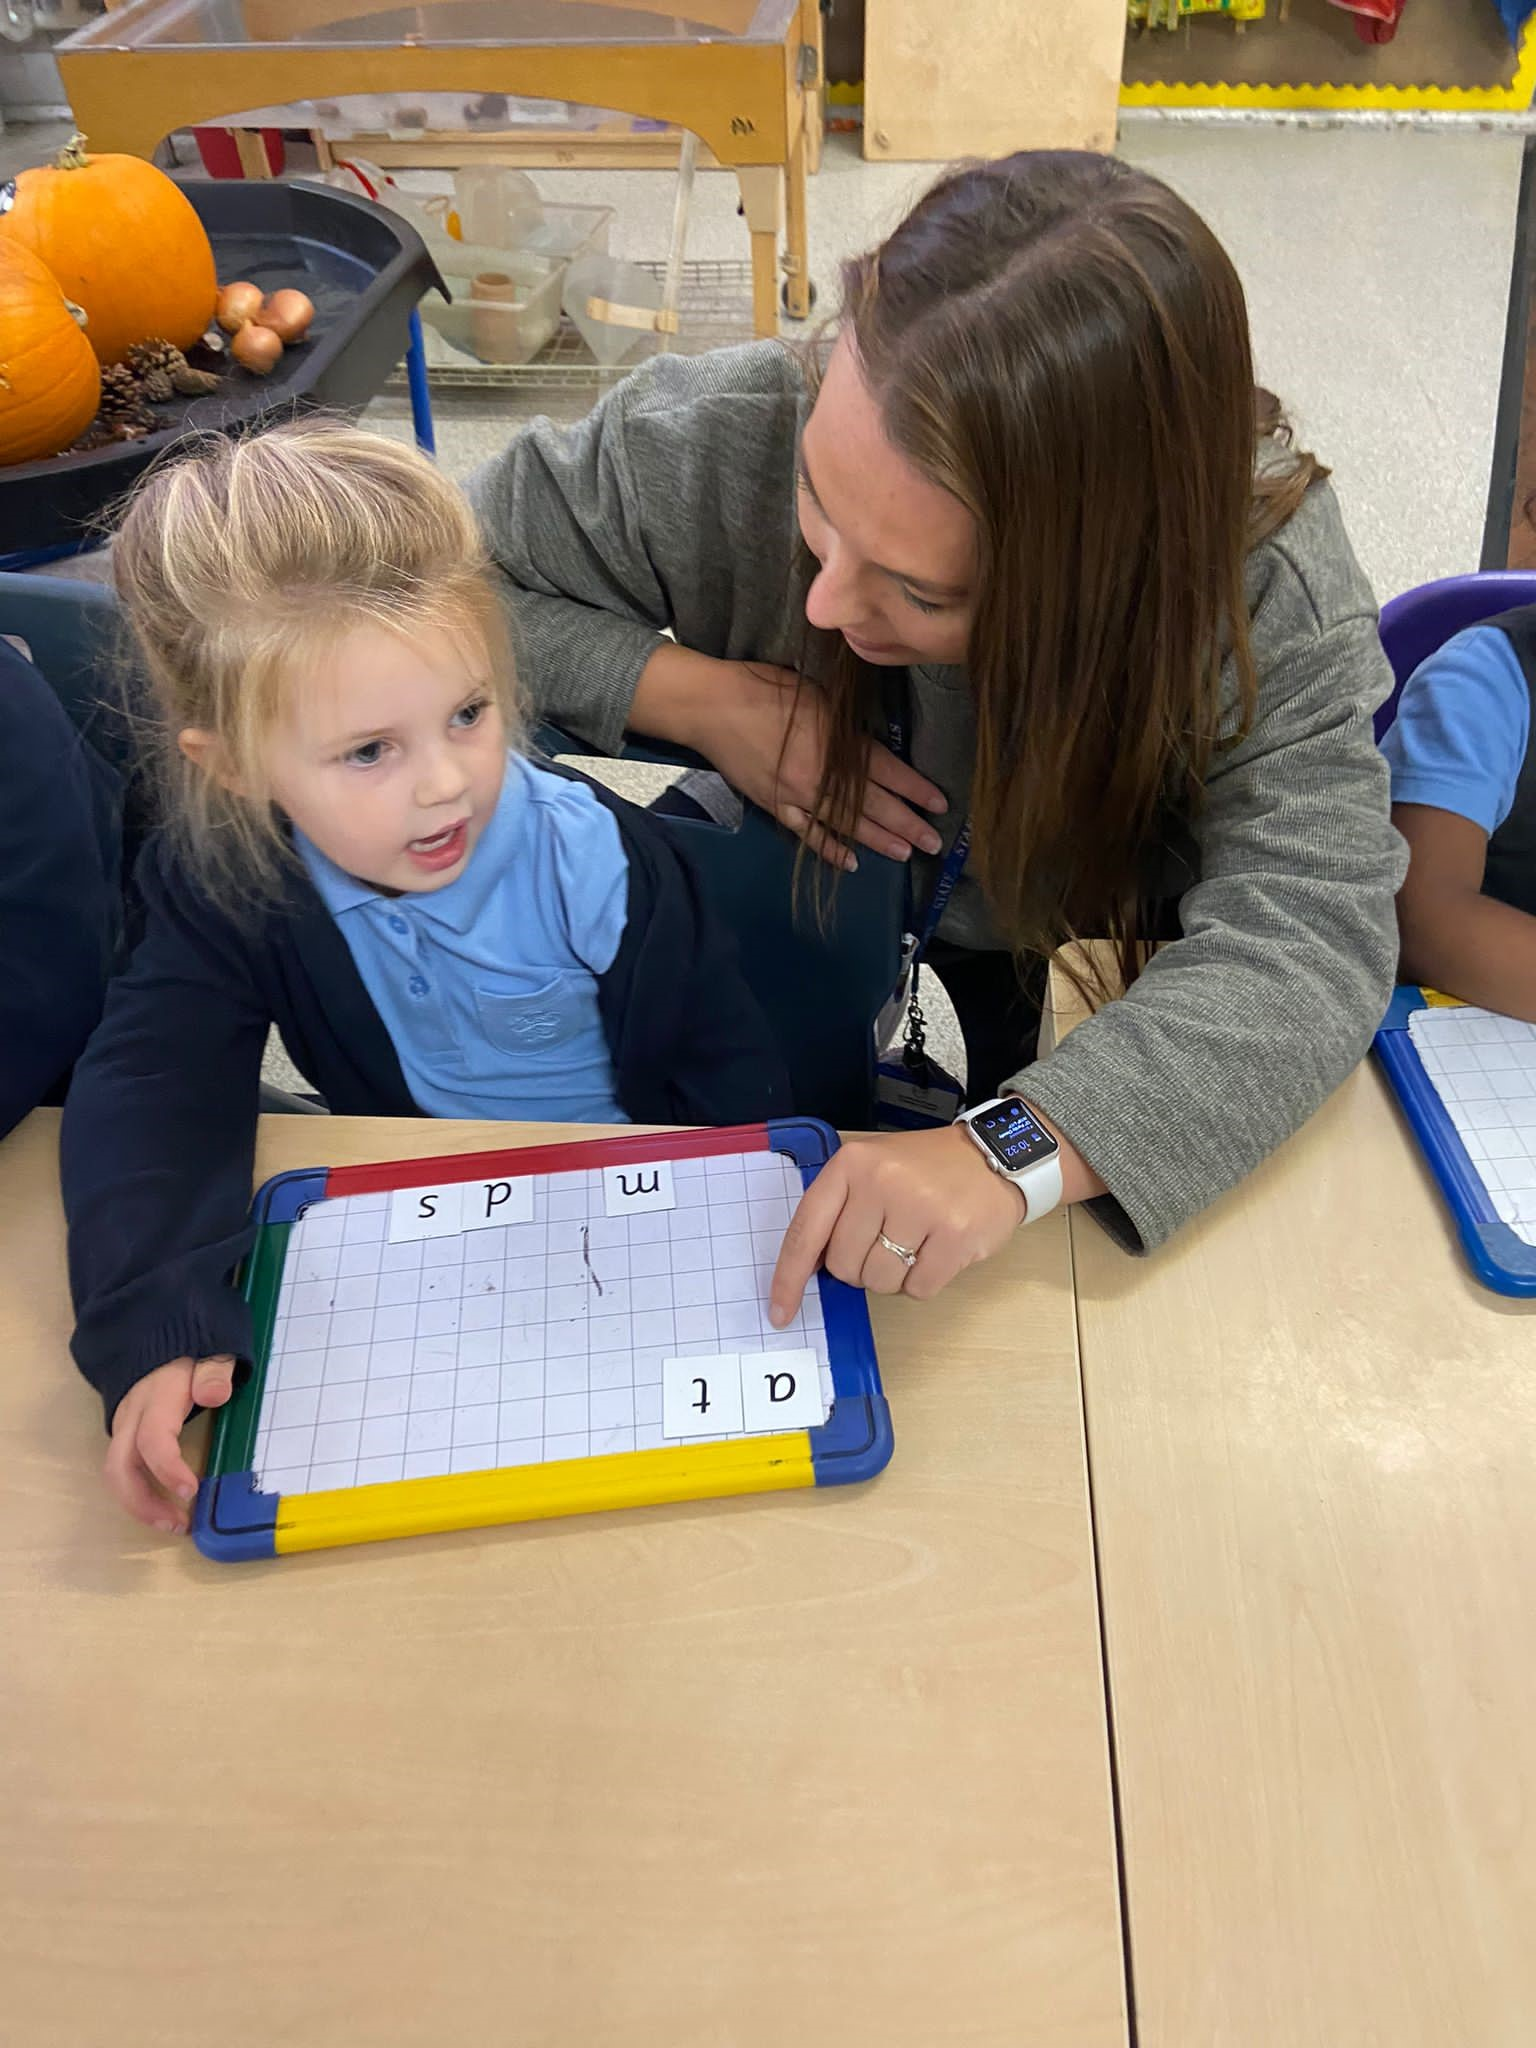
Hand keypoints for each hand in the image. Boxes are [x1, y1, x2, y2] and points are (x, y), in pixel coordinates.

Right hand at [104, 1355, 234, 1533]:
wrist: (156, 1333)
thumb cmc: (191, 1350)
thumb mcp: (211, 1351)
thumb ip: (213, 1371)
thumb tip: (215, 1394)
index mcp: (156, 1397)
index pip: (153, 1439)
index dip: (168, 1469)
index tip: (191, 1492)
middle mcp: (132, 1415)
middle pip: (120, 1466)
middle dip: (144, 1502)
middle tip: (179, 1525)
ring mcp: (124, 1425)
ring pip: (116, 1472)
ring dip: (139, 1505)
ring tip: (173, 1525)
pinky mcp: (124, 1434)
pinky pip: (122, 1469)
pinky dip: (137, 1494)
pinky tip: (162, 1508)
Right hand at [632, 644, 947, 868]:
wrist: (712, 707)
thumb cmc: (764, 689)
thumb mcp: (816, 695)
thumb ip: (846, 724)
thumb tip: (870, 741)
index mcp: (837, 744)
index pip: (887, 772)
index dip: (915, 789)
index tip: (939, 804)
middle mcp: (823, 777)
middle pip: (874, 805)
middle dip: (908, 823)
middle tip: (933, 842)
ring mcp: (798, 797)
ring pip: (846, 825)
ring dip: (879, 841)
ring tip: (905, 853)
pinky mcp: (776, 807)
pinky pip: (808, 835)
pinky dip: (830, 849)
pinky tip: (852, 863)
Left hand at [770, 1125, 1025, 1321]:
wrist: (993, 1156)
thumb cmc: (924, 1170)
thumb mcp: (872, 1170)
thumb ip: (838, 1212)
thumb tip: (809, 1271)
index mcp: (852, 1164)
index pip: (806, 1231)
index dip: (789, 1277)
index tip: (780, 1311)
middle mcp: (882, 1182)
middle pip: (843, 1265)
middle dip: (859, 1268)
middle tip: (888, 1241)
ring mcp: (920, 1208)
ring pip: (879, 1282)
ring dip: (893, 1277)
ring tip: (916, 1244)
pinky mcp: (954, 1236)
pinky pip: (917, 1289)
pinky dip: (923, 1282)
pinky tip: (938, 1252)